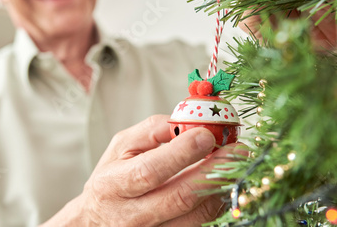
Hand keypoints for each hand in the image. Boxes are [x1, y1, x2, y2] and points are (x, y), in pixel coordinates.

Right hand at [43, 115, 243, 225]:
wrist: (100, 220)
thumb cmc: (113, 178)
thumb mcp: (120, 147)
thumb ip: (151, 130)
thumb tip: (186, 121)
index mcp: (113, 184)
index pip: (150, 171)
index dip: (181, 153)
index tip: (206, 133)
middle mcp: (131, 215)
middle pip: (179, 197)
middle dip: (212, 171)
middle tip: (237, 150)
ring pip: (196, 216)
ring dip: (220, 188)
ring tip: (234, 164)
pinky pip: (200, 225)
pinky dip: (216, 203)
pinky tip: (223, 184)